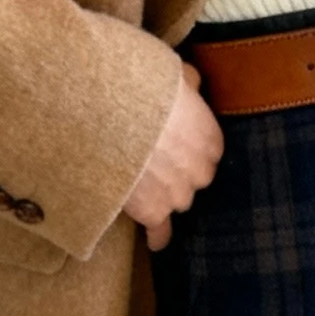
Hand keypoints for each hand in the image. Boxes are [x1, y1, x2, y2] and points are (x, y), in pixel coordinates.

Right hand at [121, 61, 223, 251]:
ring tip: (137, 179)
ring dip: (162, 193)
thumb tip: (193, 84)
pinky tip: (156, 241)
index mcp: (211, 139)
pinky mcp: (151, 211)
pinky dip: (157, 235)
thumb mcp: (171, 73)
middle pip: (194, 178)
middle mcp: (201, 171)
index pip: (209, 152)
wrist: (103, 113)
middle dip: (177, 171)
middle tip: (151, 157)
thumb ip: (188, 84)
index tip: (174, 143)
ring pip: (176, 200)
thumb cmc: (138, 87)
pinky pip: (159, 231)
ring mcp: (177, 195)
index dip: (190, 147)